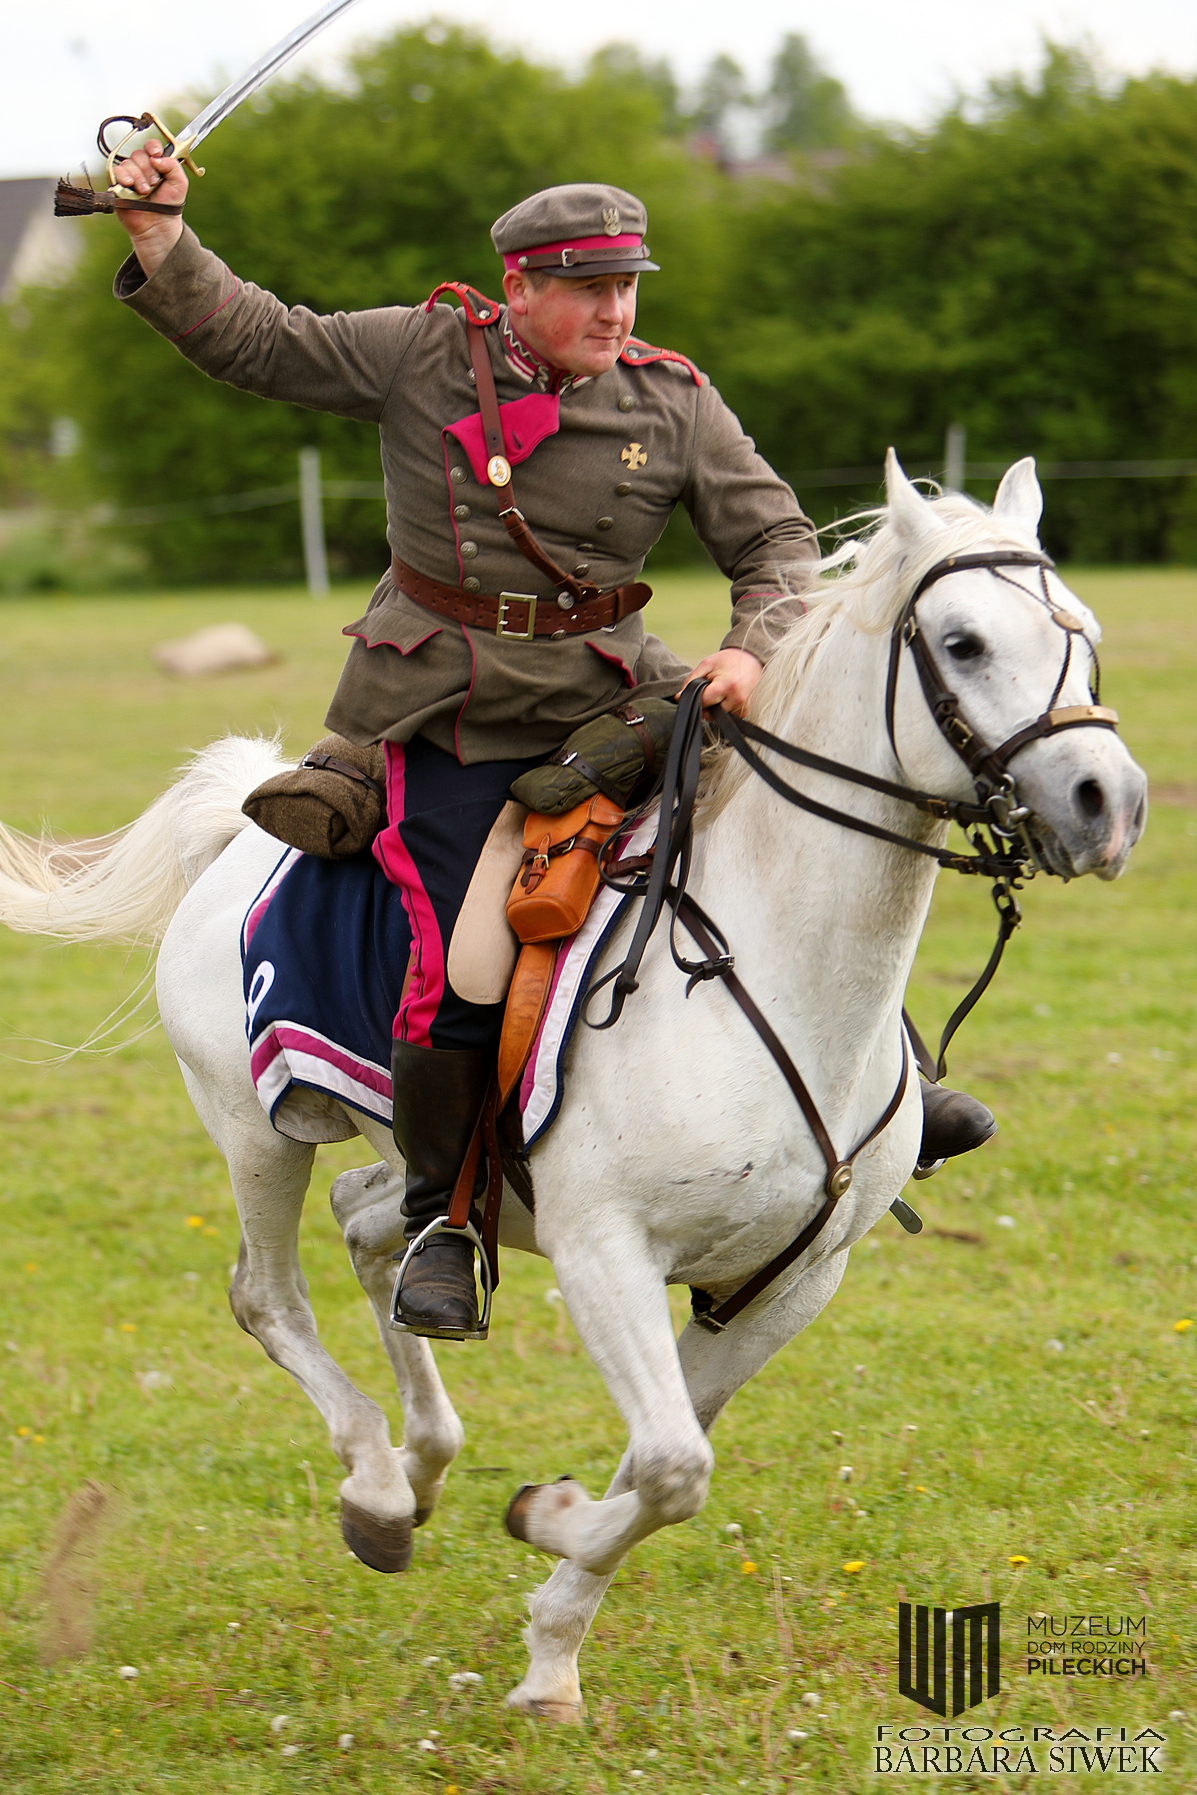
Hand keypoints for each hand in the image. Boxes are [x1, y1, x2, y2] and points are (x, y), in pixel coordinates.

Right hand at [112, 141, 187, 275]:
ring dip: (138, 177)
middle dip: (148, 168)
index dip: (153, 147)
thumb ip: (173, 166)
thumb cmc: (168, 206)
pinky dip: (124, 177)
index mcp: (155, 164)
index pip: (151, 146)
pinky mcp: (117, 185)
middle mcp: (140, 168)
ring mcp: (128, 176)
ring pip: (128, 164)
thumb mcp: (179, 184)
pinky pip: (116, 172)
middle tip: (154, 183)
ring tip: (145, 192)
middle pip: (139, 154)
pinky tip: (130, 186)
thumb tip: (156, 157)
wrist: (158, 226)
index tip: (157, 155)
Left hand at [685, 647, 763, 714]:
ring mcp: (742, 706)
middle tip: (711, 688)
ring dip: (715, 706)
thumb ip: (690, 682)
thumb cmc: (728, 660)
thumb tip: (678, 697)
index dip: (696, 698)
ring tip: (721, 690)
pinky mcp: (745, 711)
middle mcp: (737, 699)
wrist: (750, 658)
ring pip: (718, 716)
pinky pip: (727, 716)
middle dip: (706, 703)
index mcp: (727, 686)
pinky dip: (724, 708)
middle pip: (710, 712)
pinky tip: (727, 696)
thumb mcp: (706, 665)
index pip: (704, 702)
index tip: (697, 691)